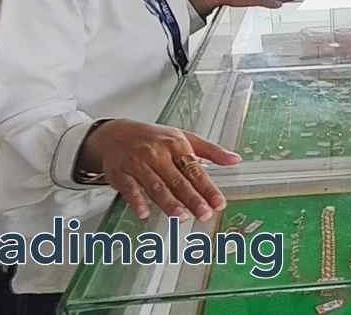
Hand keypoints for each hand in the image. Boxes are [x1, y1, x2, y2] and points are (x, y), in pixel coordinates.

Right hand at [78, 119, 241, 220]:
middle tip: (204, 213)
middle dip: (192, 198)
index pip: (195, 169)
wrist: (116, 134)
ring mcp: (138, 163)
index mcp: (176, 144)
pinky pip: (129, 188)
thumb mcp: (184, 138)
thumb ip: (210, 151)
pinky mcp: (120, 173)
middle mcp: (157, 153)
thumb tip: (235, 159)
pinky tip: (144, 213)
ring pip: (155, 185)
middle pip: (177, 179)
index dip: (208, 188)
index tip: (218, 203)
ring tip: (181, 216)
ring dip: (168, 202)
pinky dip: (137, 201)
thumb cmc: (153, 138)